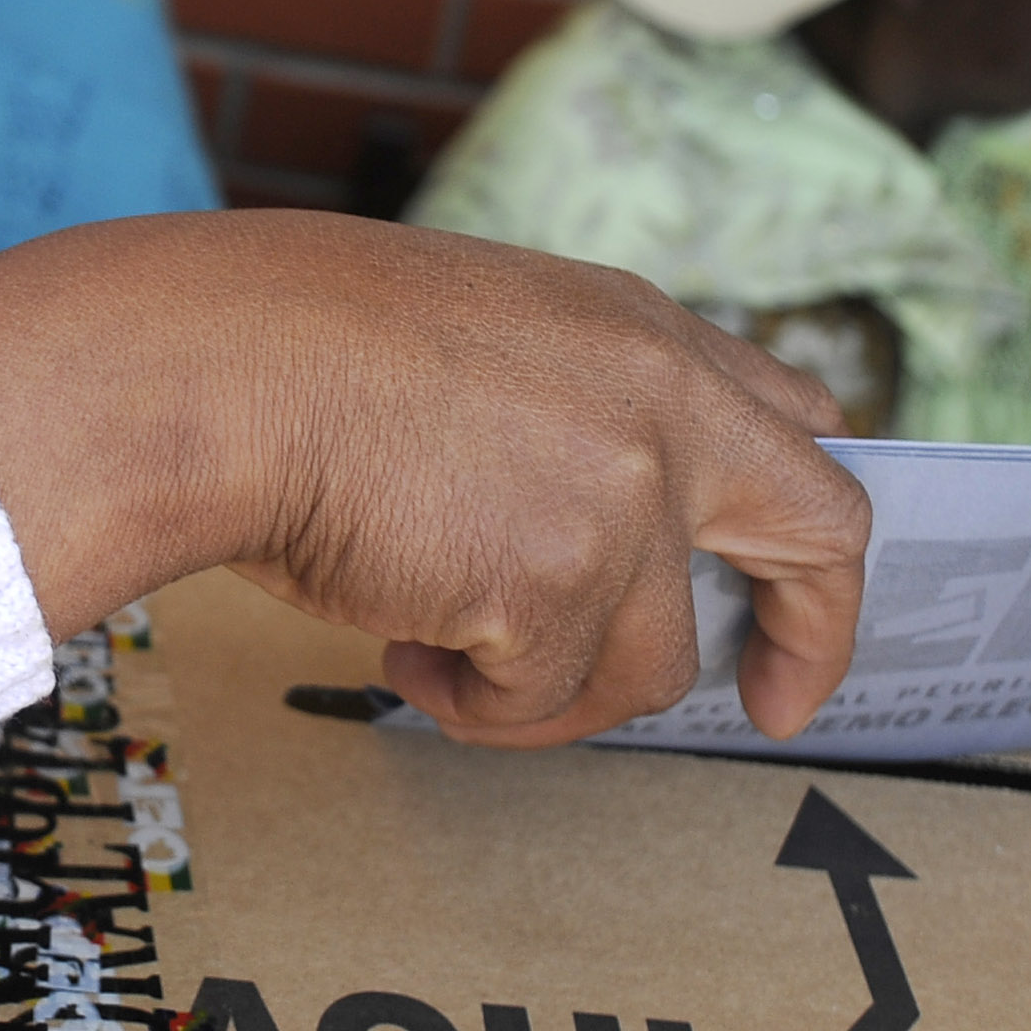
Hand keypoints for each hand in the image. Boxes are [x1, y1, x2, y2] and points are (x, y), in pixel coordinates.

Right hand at [0, 213, 869, 746]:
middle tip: (779, 702)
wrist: (208, 371)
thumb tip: (582, 537)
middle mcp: (659, 402)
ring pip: (653, 664)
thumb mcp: (466, 337)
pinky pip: (541, 699)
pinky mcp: (560, 586)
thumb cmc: (282, 348)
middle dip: (815, 632)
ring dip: (551, 689)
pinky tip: (397, 644)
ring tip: (438, 657)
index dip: (791, 507)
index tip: (782, 578)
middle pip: (822, 528)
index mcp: (631, 328)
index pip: (786, 413)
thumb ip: (560, 412)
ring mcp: (623, 496)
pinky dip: (472, 701)